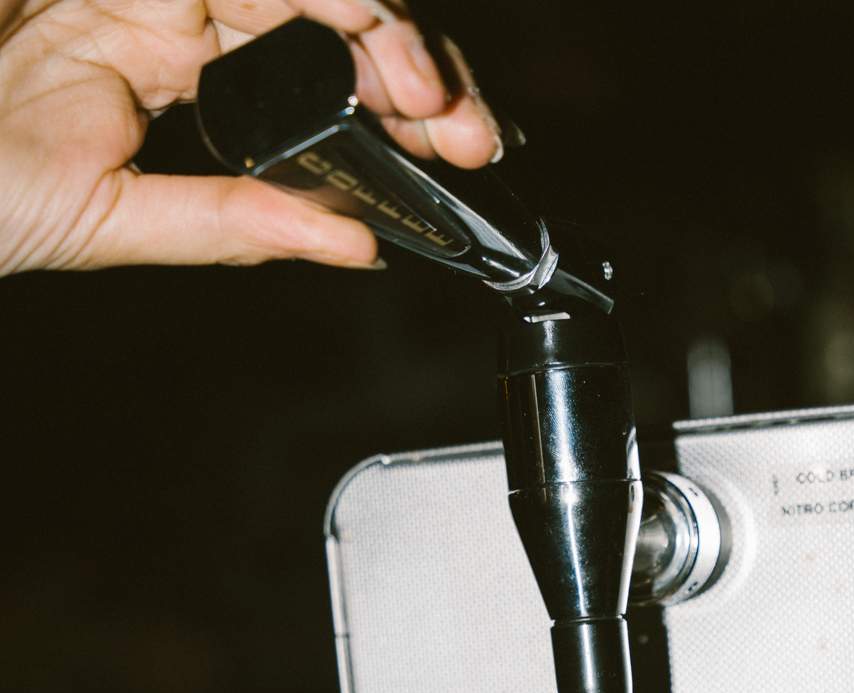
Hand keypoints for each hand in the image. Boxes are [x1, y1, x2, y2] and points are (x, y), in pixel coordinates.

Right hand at [0, 0, 499, 273]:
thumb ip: (236, 222)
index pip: (321, 74)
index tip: (466, 146)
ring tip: (420, 86)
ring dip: (368, 23)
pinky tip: (353, 22)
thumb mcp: (121, 222)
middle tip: (468, 124)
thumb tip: (356, 244)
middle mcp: (170, 7)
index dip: (403, 101)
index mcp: (178, 72)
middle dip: (414, 64)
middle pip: (325, 12)